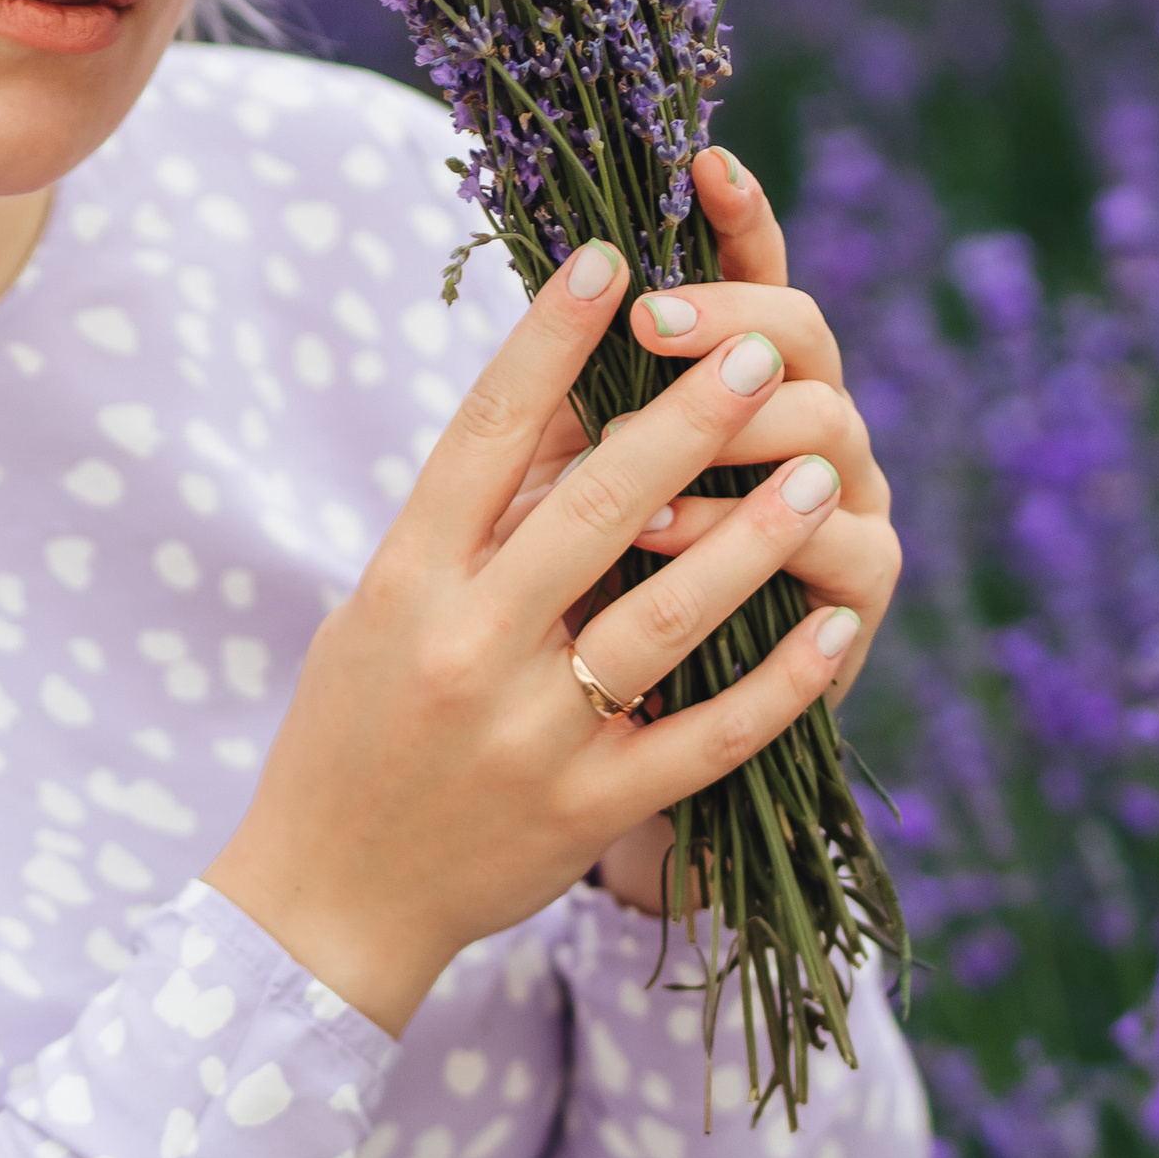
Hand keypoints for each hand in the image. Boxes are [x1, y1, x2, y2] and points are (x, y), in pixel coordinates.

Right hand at [205, 229, 867, 1034]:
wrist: (326, 899)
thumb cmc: (354, 728)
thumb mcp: (382, 607)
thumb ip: (471, 514)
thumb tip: (564, 392)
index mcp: (401, 585)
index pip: (479, 438)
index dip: (546, 342)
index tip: (607, 258)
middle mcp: (463, 650)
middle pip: (589, 512)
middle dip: (686, 423)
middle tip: (761, 350)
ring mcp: (528, 736)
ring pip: (661, 618)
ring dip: (751, 538)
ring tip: (818, 472)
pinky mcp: (584, 810)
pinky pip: (701, 739)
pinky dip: (775, 681)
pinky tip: (832, 624)